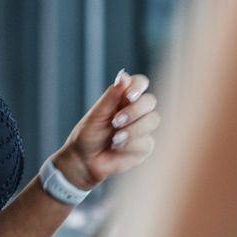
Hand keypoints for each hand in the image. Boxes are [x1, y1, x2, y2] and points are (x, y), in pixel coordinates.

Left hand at [53, 70, 159, 188]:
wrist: (84, 161)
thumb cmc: (88, 135)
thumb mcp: (97, 113)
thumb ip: (111, 96)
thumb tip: (124, 75)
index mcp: (124, 99)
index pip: (140, 83)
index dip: (138, 86)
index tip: (128, 96)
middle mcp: (136, 111)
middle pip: (150, 101)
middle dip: (134, 111)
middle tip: (115, 121)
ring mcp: (142, 129)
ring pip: (152, 120)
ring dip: (132, 129)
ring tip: (114, 139)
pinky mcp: (144, 147)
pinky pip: (147, 142)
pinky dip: (130, 145)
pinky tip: (117, 148)